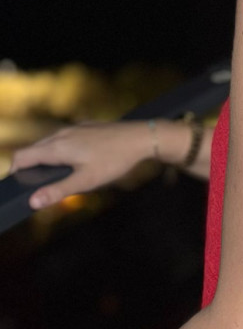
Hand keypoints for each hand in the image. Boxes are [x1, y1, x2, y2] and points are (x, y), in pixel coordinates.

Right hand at [8, 121, 152, 209]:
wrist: (141, 137)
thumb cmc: (114, 160)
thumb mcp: (86, 181)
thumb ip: (58, 190)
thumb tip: (33, 201)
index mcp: (57, 147)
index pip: (22, 157)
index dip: (15, 172)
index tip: (19, 186)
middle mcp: (61, 134)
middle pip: (33, 150)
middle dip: (30, 167)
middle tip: (38, 186)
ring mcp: (73, 128)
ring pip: (49, 144)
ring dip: (46, 159)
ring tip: (55, 177)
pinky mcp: (85, 127)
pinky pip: (63, 139)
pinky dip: (60, 151)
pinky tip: (75, 162)